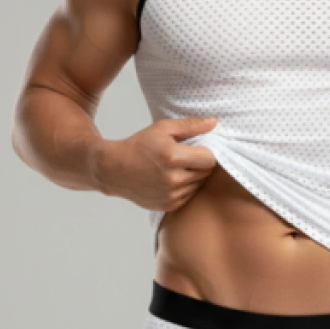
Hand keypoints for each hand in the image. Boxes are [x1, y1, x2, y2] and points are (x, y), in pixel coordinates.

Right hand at [93, 116, 218, 209]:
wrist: (114, 170)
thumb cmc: (139, 145)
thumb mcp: (162, 128)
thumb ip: (190, 125)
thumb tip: (214, 122)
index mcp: (174, 157)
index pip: (210, 159)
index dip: (206, 152)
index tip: (196, 148)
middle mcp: (174, 179)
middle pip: (206, 173)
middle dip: (199, 163)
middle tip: (185, 157)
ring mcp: (171, 195)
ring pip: (198, 185)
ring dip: (193, 176)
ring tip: (177, 168)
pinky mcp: (168, 206)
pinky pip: (189, 196)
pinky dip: (185, 188)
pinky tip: (171, 179)